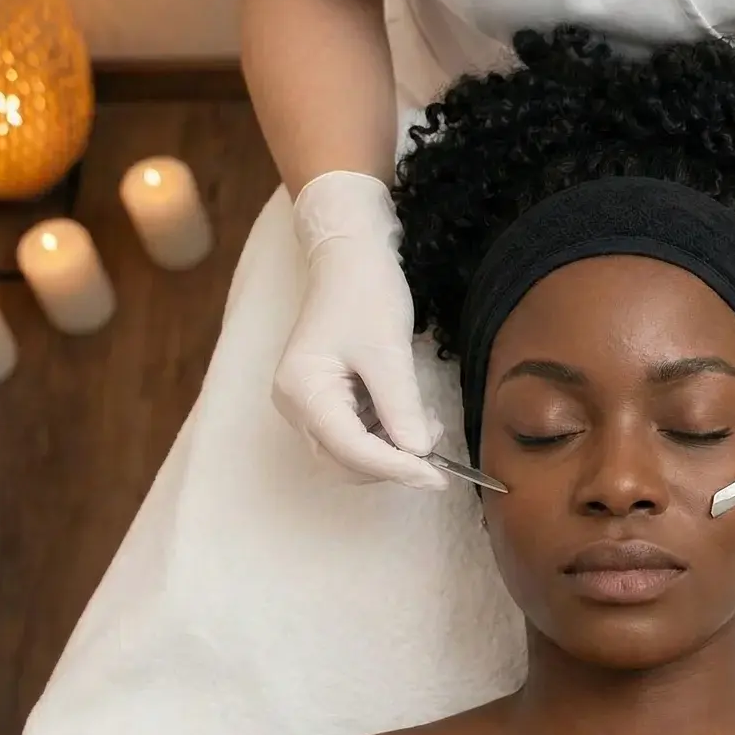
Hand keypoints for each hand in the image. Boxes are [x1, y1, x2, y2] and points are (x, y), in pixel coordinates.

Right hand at [275, 171, 445, 490]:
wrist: (351, 258)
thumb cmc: (366, 294)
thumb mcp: (389, 351)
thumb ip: (402, 407)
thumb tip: (419, 454)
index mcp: (302, 390)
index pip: (349, 449)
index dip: (395, 468)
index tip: (437, 477)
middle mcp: (297, 405)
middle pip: (346, 462)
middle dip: (392, 463)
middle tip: (438, 454)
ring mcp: (309, 405)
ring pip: (353, 455)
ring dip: (393, 451)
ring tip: (428, 425)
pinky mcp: (327, 401)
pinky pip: (357, 435)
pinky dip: (388, 436)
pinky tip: (411, 416)